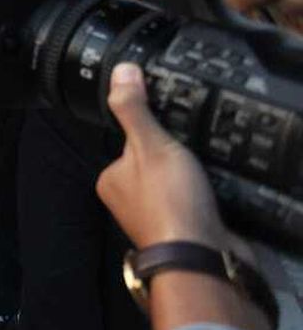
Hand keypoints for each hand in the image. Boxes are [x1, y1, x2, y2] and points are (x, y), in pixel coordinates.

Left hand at [95, 63, 228, 250]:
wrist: (202, 258)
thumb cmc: (168, 202)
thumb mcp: (148, 144)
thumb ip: (134, 110)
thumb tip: (120, 71)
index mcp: (110, 180)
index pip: (127, 145)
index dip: (151, 133)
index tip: (172, 129)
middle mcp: (128, 202)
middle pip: (155, 166)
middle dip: (176, 160)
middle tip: (194, 154)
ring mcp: (158, 219)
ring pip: (177, 186)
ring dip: (193, 179)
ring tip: (207, 173)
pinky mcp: (186, 232)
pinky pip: (197, 204)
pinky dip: (208, 197)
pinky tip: (218, 192)